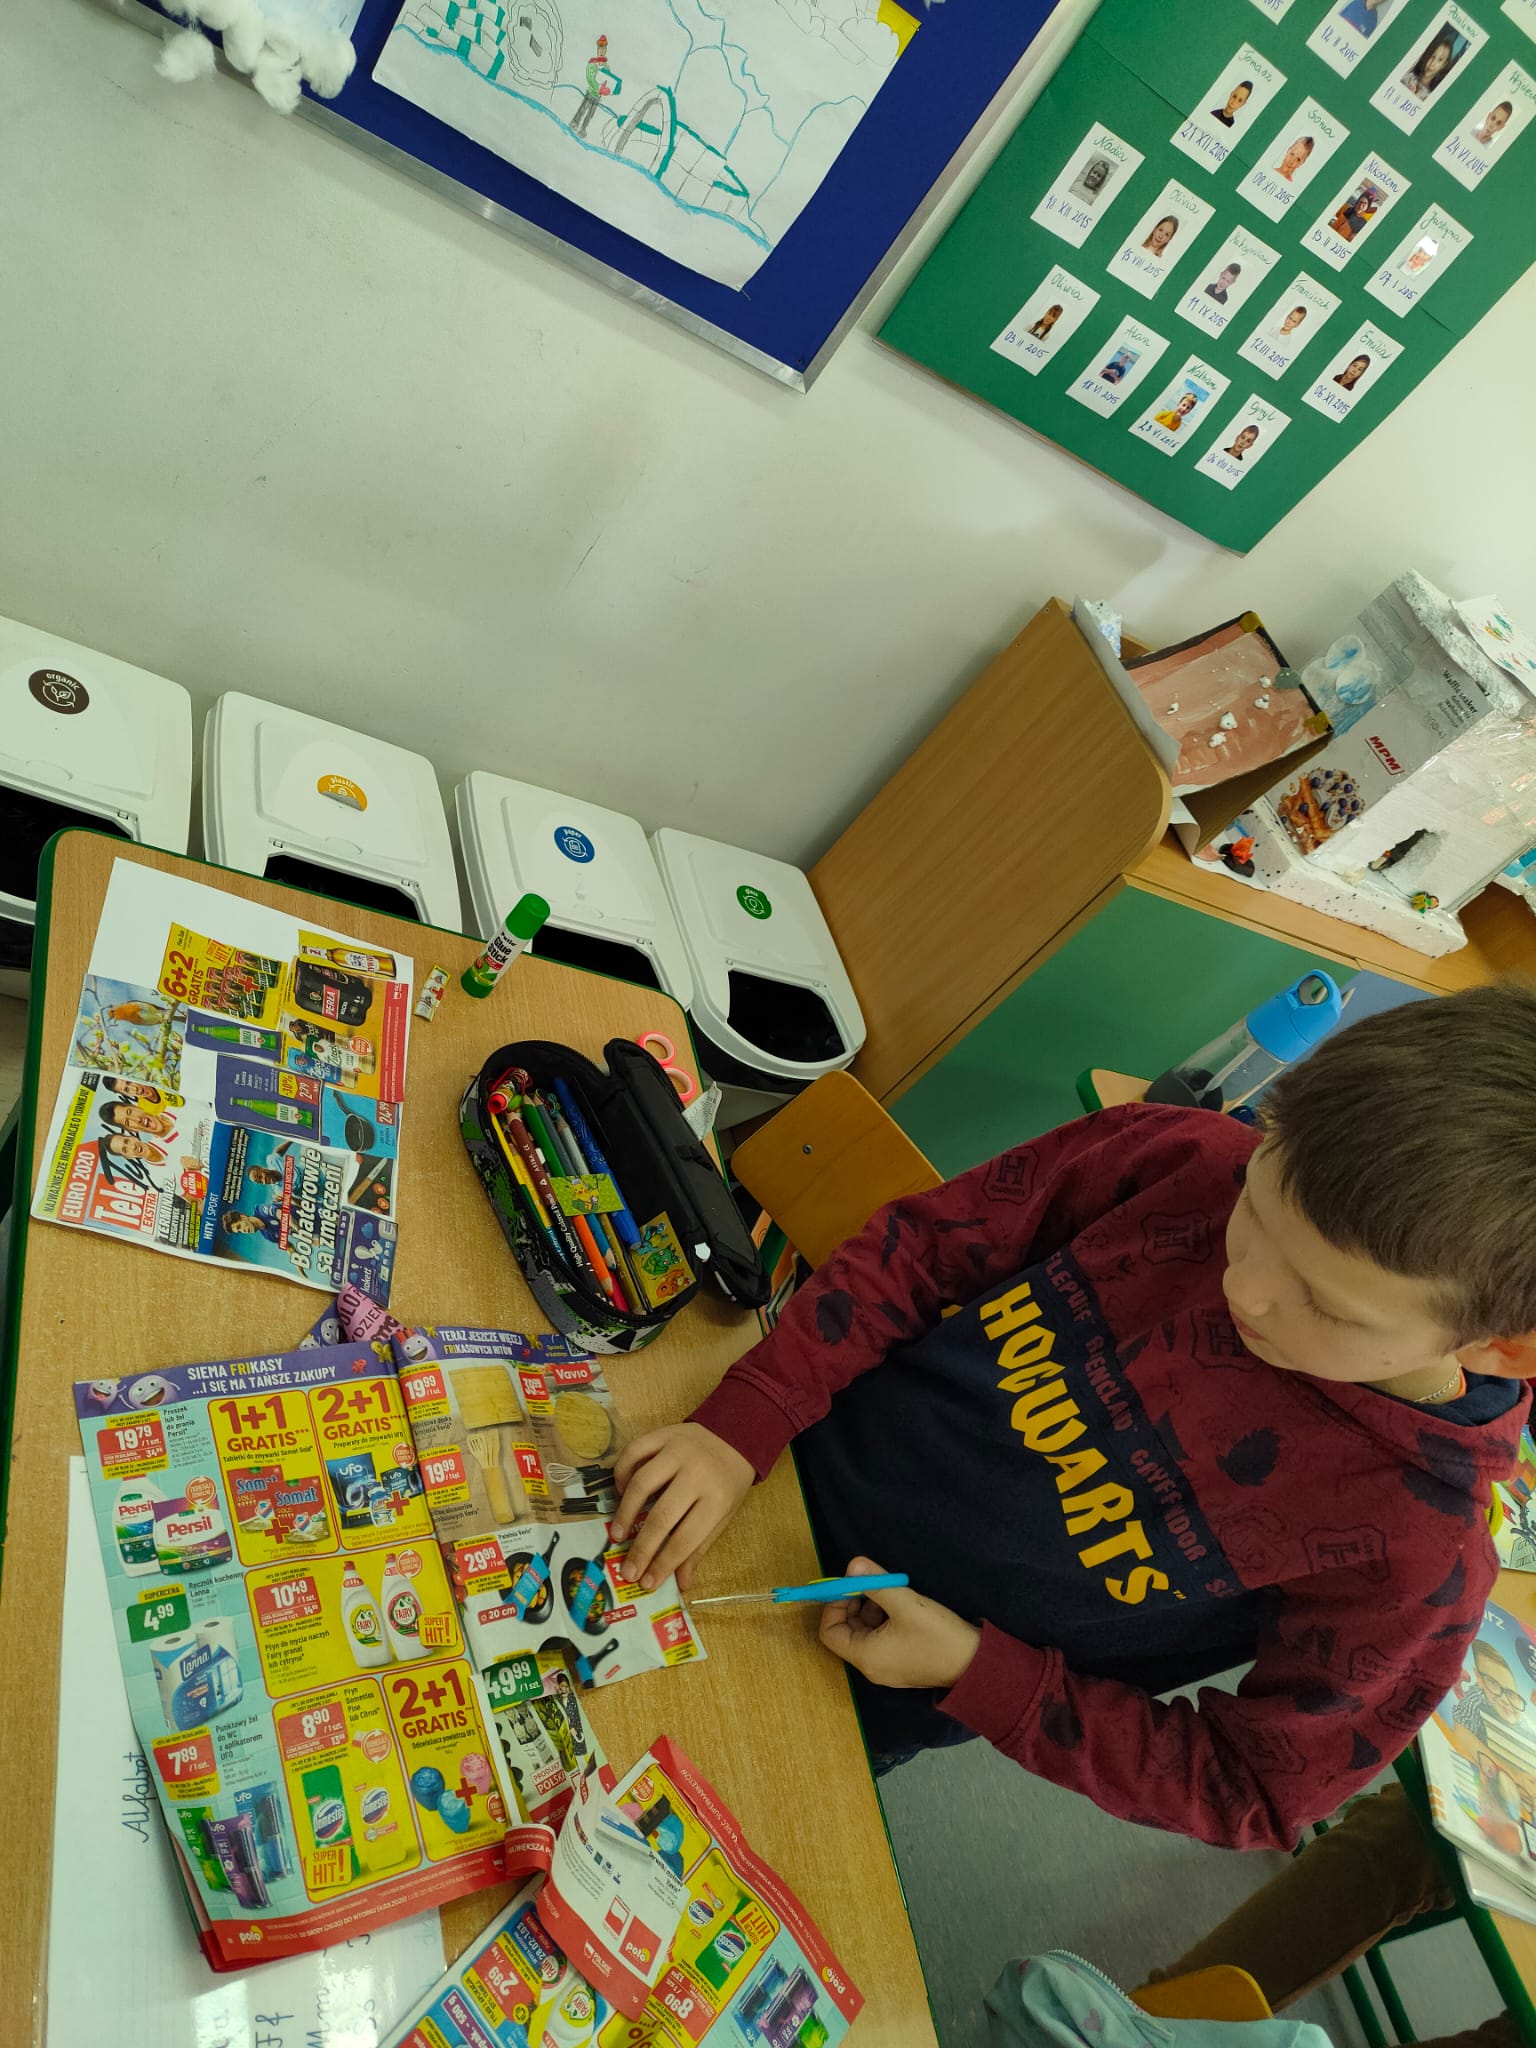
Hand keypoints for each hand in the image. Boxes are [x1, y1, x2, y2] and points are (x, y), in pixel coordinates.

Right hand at [612, 1423, 753, 1592]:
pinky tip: (621, 1492)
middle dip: (641, 1548)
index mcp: (717, 1499)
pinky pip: (633, 1452)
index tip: (646, 1583)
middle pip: (662, 1515)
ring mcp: (678, 1450)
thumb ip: (699, 1547)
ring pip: (642, 1482)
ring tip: (617, 1534)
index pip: (686, 1538)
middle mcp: (697, 1473)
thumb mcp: (723, 1516)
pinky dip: (622, 1473)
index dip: (664, 1564)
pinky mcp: (663, 1433)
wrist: (737, 1435)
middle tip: (626, 1570)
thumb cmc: (728, 1482)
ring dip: (625, 1512)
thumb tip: (680, 1584)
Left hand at [819, 1557, 980, 1690]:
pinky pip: (881, 1640)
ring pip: (865, 1634)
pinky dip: (884, 1621)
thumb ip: (876, 1583)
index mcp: (866, 1656)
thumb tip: (853, 1564)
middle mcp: (871, 1667)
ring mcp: (887, 1668)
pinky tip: (903, 1608)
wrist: (976, 1666)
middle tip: (873, 1584)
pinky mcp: (901, 1664)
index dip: (834, 1605)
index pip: (829, 1632)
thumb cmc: (938, 1636)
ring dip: (872, 1610)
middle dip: (855, 1604)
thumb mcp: (906, 1604)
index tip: (852, 1586)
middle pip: (847, 1632)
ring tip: (892, 1595)